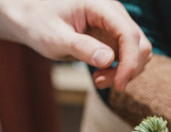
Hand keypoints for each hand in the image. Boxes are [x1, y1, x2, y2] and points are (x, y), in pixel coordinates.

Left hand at [0, 0, 151, 90]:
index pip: (128, 34)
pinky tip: (100, 75)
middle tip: (101, 82)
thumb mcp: (55, 38)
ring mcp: (115, 24)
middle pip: (140, 44)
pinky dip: (120, 70)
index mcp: (100, 6)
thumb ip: (81, 47)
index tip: (119, 85)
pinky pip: (128, 56)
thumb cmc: (38, 23)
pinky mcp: (113, 36)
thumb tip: (108, 59)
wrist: (30, 17)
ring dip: (125, 72)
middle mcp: (113, 13)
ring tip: (98, 79)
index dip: (130, 62)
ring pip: (139, 52)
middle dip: (128, 69)